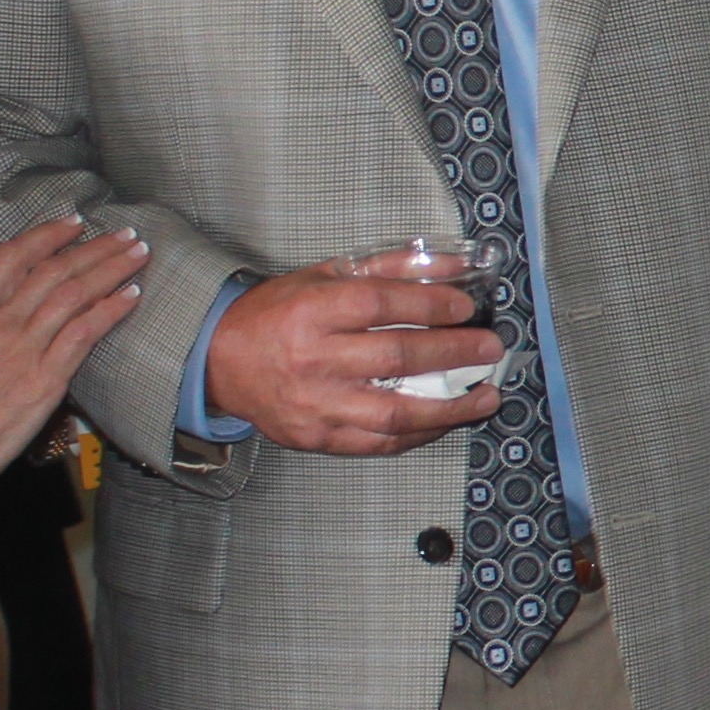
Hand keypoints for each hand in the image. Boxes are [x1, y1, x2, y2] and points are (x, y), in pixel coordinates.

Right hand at [0, 219, 146, 524]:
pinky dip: (112, 308)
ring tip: (138, 254)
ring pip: (74, 292)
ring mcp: (22, 347)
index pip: (11, 256)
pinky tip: (132, 294)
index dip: (47, 235)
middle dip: (94, 247)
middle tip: (124, 234)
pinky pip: (86, 330)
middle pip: (53, 269)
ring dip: (112, 268)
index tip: (74, 223)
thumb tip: (16, 310)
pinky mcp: (44, 376)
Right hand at [205, 249, 510, 456]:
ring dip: (451, 407)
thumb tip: (455, 266)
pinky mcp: (317, 437)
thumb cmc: (279, 314)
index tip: (466, 307)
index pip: (381, 304)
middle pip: (396, 358)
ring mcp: (315, 404)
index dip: (430, 304)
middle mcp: (312, 359)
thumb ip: (392, 269)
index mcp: (311, 311)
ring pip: (394, 412)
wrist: (219, 361)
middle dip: (453, 353)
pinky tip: (447, 420)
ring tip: (486, 396)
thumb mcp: (326, 277)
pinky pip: (380, 443)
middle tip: (490, 348)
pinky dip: (420, 433)